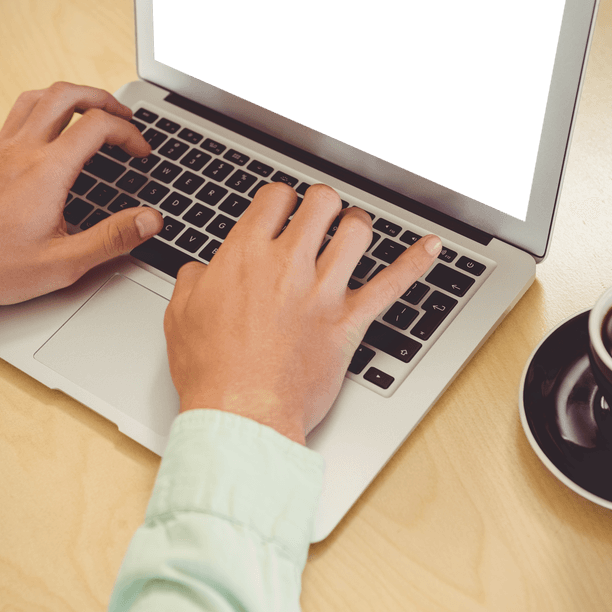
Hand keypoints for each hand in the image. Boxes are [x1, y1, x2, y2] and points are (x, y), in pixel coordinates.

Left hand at [0, 82, 162, 327]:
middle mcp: (19, 152)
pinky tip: (43, 147)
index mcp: (46, 172)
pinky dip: (39, 120)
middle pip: (65, 95)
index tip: (140, 151)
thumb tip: (151, 220)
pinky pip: (12, 123)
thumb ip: (112, 238)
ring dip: (67, 98)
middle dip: (101, 98)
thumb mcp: (63, 264)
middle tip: (121, 116)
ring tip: (87, 113)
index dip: (129, 132)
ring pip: (34, 99)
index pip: (98, 126)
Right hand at [165, 182, 441, 443]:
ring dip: (355, 225)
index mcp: (244, 254)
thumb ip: (193, 281)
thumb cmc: (211, 372)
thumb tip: (200, 272)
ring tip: (351, 230)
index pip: (274, 198)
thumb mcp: (180, 316)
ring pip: (356, 231)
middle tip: (319, 215)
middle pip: (320, 203)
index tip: (281, 210)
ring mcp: (323, 290)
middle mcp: (287, 263)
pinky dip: (414, 263)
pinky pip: (392, 285)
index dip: (280, 199)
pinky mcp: (348, 321)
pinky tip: (430, 249)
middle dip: (321, 204)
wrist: (241, 413)